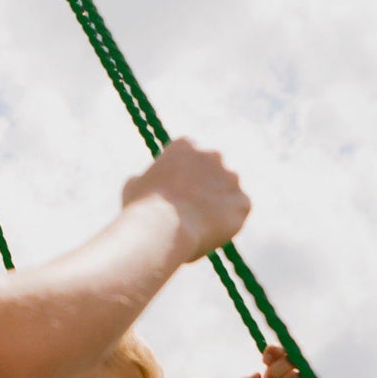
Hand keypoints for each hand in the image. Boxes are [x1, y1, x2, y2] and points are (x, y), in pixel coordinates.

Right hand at [122, 139, 249, 262]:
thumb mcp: (134, 186)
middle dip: (206, 185)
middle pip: (214, 169)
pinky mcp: (243, 202)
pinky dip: (227, 222)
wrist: (161, 229)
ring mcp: (232, 178)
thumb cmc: (142, 208)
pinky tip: (207, 232)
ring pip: (228, 191)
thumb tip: (142, 181)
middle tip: (191, 207)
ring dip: (218, 203)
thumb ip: (145, 178)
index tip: (177, 189)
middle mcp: (213, 155)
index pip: (191, 154)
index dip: (184, 174)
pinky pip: (237, 212)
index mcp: (186, 145)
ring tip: (197, 225)